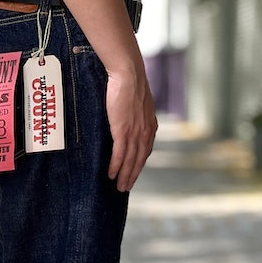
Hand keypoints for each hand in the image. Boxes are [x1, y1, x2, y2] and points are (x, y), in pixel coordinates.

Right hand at [105, 67, 156, 191]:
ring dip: (125, 176)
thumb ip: (136, 114)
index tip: (133, 174)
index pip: (145, 151)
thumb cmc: (131, 83)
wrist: (129, 74)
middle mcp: (145, 132)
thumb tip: (129, 118)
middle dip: (132, 176)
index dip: (139, 165)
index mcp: (150, 126)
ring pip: (130, 160)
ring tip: (119, 187)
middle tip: (125, 188)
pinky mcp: (123, 130)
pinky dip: (116, 166)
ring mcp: (135, 132)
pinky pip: (120, 154)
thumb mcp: (138, 102)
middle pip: (139, 160)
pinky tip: (112, 175)